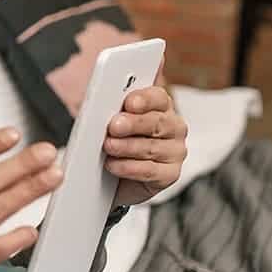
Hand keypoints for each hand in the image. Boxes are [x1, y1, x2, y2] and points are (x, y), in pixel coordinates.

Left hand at [104, 85, 186, 206]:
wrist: (110, 178)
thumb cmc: (113, 141)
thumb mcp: (107, 119)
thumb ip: (110, 105)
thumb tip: (98, 93)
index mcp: (160, 106)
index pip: (158, 97)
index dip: (144, 99)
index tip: (129, 103)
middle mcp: (172, 127)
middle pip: (157, 122)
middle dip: (134, 124)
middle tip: (114, 126)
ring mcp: (174, 151)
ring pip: (152, 147)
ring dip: (127, 147)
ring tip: (109, 146)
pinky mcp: (169, 174)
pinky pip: (150, 171)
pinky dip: (129, 168)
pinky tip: (113, 164)